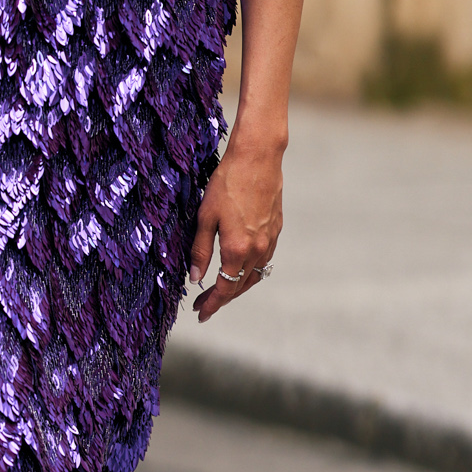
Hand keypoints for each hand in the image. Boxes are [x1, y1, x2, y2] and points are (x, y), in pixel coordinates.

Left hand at [188, 133, 282, 322]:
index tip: (200, 313)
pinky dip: (250, 271)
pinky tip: (240, 268)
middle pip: (240, 286)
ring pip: (254, 276)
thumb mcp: (204, 216)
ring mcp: (270, 240)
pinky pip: (264, 261)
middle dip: (222, 299)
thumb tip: (194, 278)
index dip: (211, 304)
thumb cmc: (227, 183)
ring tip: (221, 291)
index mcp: (237, 249)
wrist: (257, 158)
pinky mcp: (276, 229)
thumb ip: (200, 250)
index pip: (224, 288)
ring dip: (237, 287)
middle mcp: (257, 250)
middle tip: (204, 304)